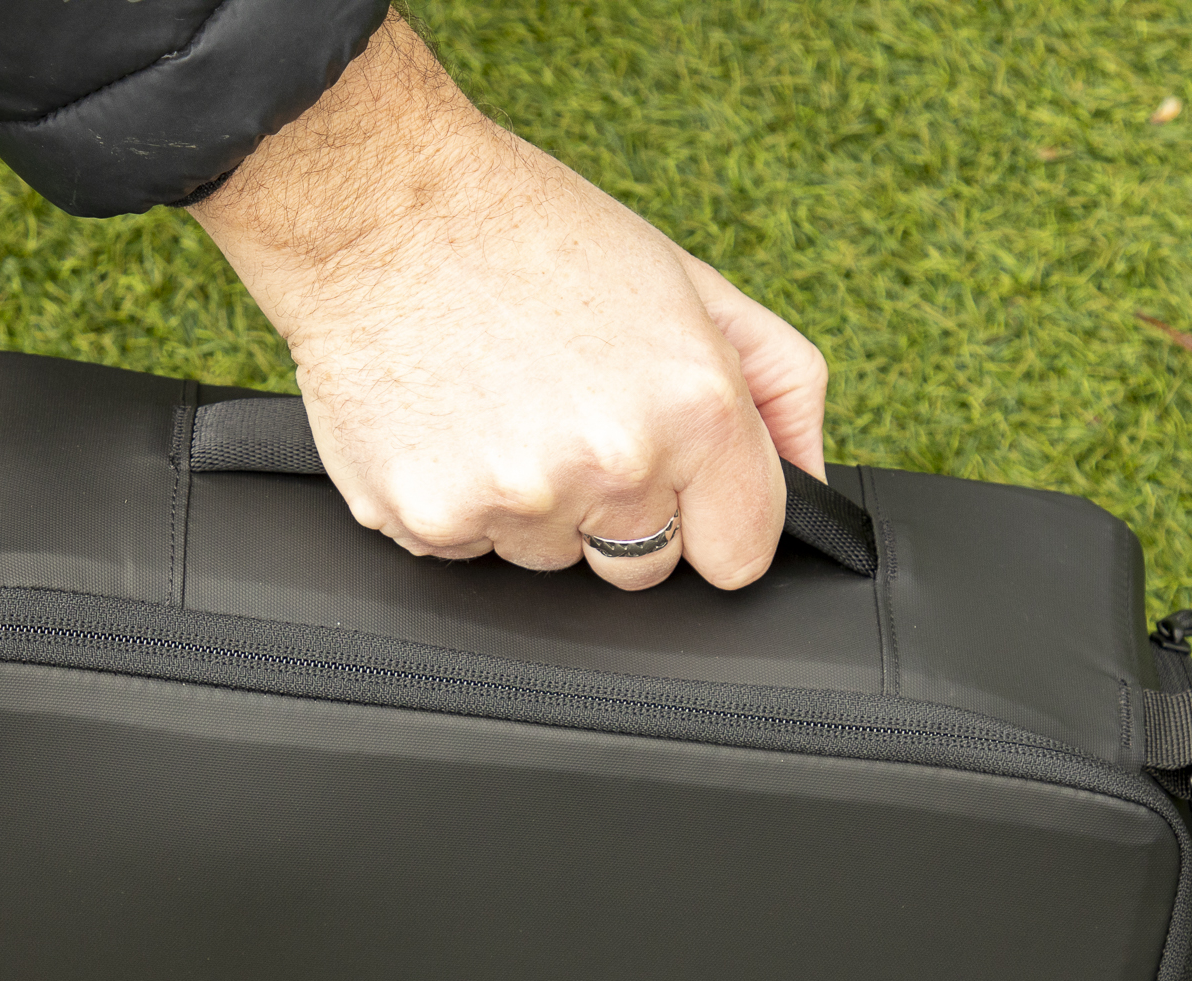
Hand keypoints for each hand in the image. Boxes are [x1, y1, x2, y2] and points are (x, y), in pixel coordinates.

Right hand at [191, 19, 827, 591]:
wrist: (378, 204)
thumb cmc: (531, 232)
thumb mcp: (687, 284)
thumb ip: (777, 385)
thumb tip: (813, 477)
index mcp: (694, 409)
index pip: (742, 552)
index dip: (712, 514)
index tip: (682, 481)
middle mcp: (612, 465)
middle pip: (645, 565)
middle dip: (622, 508)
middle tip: (573, 414)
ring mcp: (517, 502)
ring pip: (553, 559)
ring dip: (537, 502)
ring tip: (503, 401)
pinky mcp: (431, 522)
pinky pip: (471, 550)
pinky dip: (462, 499)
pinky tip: (451, 419)